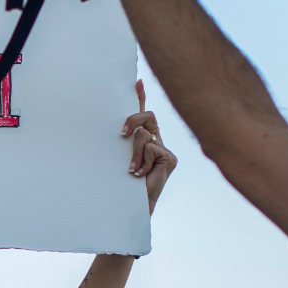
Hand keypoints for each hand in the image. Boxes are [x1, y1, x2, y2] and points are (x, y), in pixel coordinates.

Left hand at [122, 80, 177, 213]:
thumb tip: (117, 129)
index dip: (140, 98)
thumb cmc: (123, 185)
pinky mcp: (170, 157)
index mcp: (144, 141)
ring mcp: (164, 150)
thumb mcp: (118, 158)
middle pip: (147, 117)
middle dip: (132, 119)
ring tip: (131, 171)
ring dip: (133, 153)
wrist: (133, 205)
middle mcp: (157, 142)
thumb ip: (121, 142)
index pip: (144, 115)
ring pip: (144, 135)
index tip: (137, 82)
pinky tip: (139, 174)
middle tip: (121, 133)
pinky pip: (150, 147)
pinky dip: (141, 161)